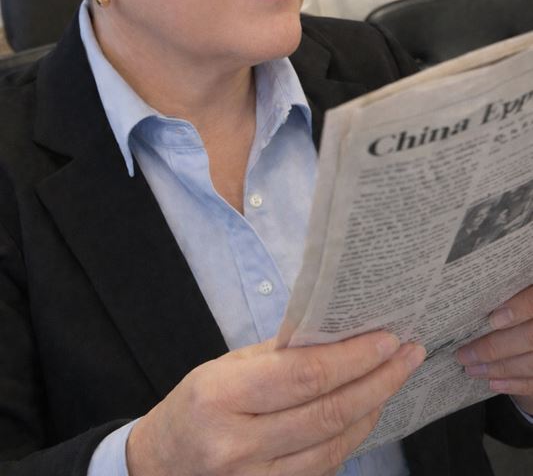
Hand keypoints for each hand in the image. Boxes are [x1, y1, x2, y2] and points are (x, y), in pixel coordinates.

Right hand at [127, 332, 424, 475]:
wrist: (161, 468)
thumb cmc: (195, 406)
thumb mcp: (224, 368)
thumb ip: (277, 355)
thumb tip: (336, 335)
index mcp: (221, 397)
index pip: (303, 375)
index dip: (353, 358)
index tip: (387, 338)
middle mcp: (238, 446)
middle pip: (327, 413)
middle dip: (377, 380)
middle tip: (408, 354)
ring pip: (334, 445)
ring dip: (372, 408)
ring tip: (394, 377)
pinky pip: (325, 468)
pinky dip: (351, 437)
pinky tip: (366, 410)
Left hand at [457, 285, 532, 414]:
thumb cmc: (520, 298)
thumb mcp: (518, 288)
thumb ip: (506, 292)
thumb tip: (469, 297)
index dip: (517, 310)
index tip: (493, 319)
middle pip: (529, 338)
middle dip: (494, 348)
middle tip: (463, 354)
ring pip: (531, 363)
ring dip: (499, 369)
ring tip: (471, 370)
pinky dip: (515, 384)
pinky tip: (493, 384)